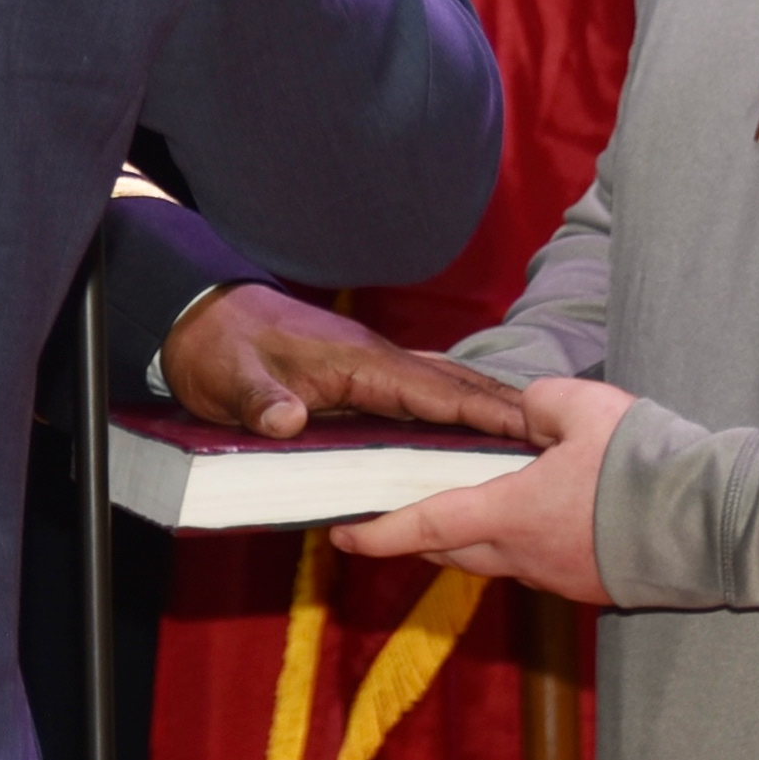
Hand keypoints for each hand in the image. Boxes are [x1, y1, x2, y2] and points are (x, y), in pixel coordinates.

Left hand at [164, 284, 530, 441]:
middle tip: (559, 441)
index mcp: (357, 361)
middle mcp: (374, 360)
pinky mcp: (358, 377)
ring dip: (484, 409)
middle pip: (453, 385)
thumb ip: (260, 402)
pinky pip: (418, 395)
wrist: (198, 318)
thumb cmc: (218, 349)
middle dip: (504, 409)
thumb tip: (286, 421)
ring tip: (535, 439)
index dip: (483, 411)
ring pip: (441, 387)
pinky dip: (453, 409)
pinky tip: (472, 432)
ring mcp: (369, 366)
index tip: (532, 428)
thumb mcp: (231, 380)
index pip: (433, 389)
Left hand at [330, 376, 626, 602]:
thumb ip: (540, 402)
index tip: (342, 534)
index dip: (379, 531)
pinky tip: (543, 519)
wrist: (720, 528)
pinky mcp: (595, 588)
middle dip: (420, 535)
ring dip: (475, 539)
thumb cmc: (649, 466)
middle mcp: (526, 557)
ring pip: (498, 561)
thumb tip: (526, 410)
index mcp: (511, 514)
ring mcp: (562, 578)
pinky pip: (541, 567)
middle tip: (398, 514)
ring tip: (469, 507)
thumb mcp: (586, 408)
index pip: (426, 526)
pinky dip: (523, 545)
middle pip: (454, 551)